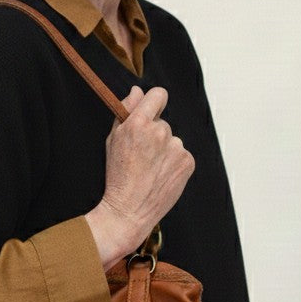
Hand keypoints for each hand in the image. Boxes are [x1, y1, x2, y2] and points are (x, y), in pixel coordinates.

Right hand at [85, 85, 194, 269]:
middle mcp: (160, 132)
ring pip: (172, 140)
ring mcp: (176, 147)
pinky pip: (181, 155)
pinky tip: (160, 175)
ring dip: (164, 150)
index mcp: (139, 123)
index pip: (158, 95)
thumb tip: (137, 91)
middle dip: (154, 134)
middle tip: (142, 154)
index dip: (154, 101)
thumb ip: (126, 111)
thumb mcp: (113, 139)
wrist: (129, 210)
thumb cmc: (117, 176)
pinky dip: (173, 163)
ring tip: (150, 169)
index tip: (152, 109)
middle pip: (163, 122)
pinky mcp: (187, 162)